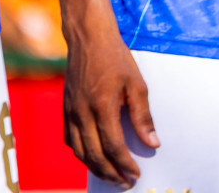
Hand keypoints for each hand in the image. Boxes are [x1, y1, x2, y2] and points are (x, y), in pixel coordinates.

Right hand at [62, 24, 157, 184]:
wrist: (89, 39)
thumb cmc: (116, 59)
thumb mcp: (137, 84)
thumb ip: (143, 117)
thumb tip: (153, 143)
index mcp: (102, 107)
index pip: (113, 146)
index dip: (124, 164)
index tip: (135, 174)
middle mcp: (82, 113)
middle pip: (94, 155)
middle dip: (111, 173)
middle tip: (125, 183)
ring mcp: (70, 113)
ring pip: (79, 151)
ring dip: (95, 168)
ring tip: (111, 176)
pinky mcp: (65, 110)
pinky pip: (70, 140)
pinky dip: (81, 154)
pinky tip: (92, 158)